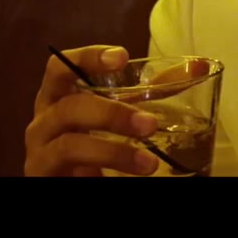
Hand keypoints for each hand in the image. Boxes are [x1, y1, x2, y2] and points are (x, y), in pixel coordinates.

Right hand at [24, 45, 161, 176]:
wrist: (68, 180)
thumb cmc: (91, 141)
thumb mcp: (115, 115)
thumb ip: (148, 94)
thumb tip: (197, 68)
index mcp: (57, 96)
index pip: (60, 67)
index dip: (87, 58)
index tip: (122, 57)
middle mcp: (43, 120)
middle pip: (70, 107)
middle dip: (112, 114)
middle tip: (150, 124)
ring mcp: (40, 151)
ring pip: (70, 145)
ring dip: (113, 152)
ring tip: (149, 163)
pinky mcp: (42, 177)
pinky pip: (67, 171)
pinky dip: (94, 171)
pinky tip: (108, 177)